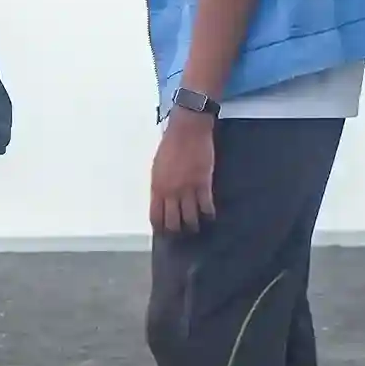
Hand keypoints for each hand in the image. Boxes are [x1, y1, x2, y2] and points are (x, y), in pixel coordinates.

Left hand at [150, 113, 217, 233]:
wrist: (187, 131)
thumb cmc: (170, 146)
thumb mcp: (157, 167)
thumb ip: (160, 186)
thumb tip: (162, 201)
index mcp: (157, 187)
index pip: (155, 216)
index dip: (159, 228)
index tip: (163, 234)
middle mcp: (171, 192)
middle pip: (173, 222)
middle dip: (177, 231)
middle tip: (181, 234)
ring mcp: (188, 189)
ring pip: (190, 218)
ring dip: (193, 226)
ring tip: (196, 228)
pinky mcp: (204, 184)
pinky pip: (206, 207)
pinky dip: (208, 214)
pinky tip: (209, 216)